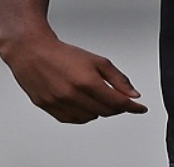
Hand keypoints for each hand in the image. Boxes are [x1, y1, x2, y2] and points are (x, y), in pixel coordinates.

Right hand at [1, 35, 147, 123]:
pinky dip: (83, 115)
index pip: (117, 102)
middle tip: (118, 99)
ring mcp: (60, 104)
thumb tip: (132, 93)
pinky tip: (84, 104)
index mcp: (87, 81)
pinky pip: (74, 120)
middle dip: (116, 107)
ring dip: (99, 111)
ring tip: (96, 97)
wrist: (33, 52)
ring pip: (91, 118)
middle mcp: (72, 95)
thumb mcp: (97, 61)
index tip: (140, 109)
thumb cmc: (62, 54)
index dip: (132, 107)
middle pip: (106, 112)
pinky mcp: (49, 108)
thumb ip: (117, 79)